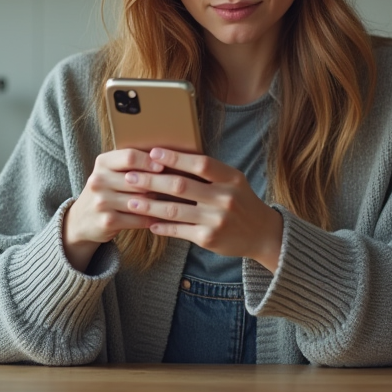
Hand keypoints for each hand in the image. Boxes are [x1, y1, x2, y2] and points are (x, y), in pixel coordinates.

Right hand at [63, 148, 165, 270]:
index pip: (130, 157)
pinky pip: (139, 219)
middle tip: (173, 186)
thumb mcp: (110, 171)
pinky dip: (152, 218)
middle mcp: (98, 180)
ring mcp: (102, 202)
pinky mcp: (108, 221)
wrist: (81, 220)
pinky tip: (160, 217)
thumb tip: (166, 158)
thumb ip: (131, 163)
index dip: (149, 161)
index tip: (164, 166)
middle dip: (158, 184)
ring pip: (141, 200)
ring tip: (170, 201)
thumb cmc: (106, 190)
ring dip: (157, 202)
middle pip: (138, 179)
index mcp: (102, 163)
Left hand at [119, 148, 283, 272]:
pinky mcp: (209, 239)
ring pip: (175, 211)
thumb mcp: (233, 181)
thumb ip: (209, 172)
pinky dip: (162, 227)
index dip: (175, 158)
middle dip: (152, 181)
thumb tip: (171, 158)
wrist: (262, 233)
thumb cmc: (241, 201)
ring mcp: (216, 220)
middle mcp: (225, 198)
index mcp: (231, 178)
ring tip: (131, 201)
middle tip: (130, 177)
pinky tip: (148, 223)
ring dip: (149, 206)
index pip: (200, 164)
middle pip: (181, 186)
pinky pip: (179, 230)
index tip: (152, 153)